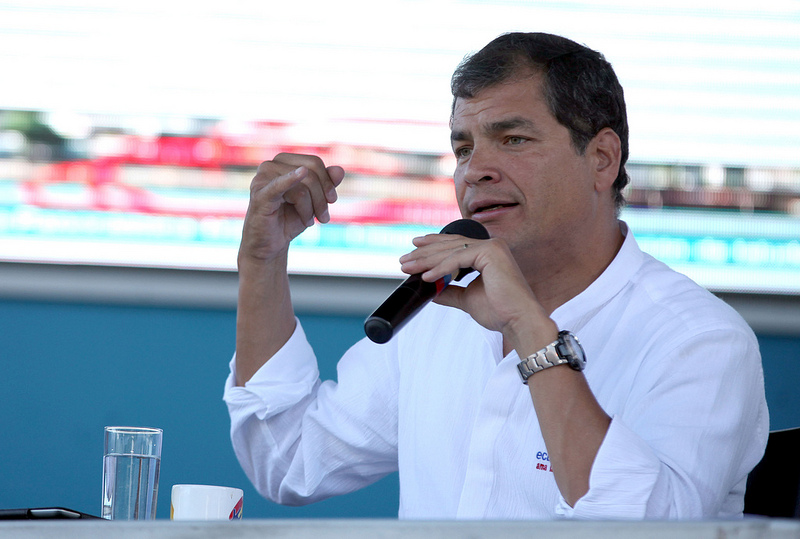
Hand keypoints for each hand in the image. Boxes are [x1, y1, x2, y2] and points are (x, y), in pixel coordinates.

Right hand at [239, 153, 343, 264]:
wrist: (270, 244)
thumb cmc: (290, 219)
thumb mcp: (313, 200)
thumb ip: (326, 184)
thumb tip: (339, 170)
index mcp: (283, 161)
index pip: (314, 162)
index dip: (328, 182)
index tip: (332, 201)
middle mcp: (271, 165)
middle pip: (310, 174)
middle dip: (321, 198)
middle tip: (323, 218)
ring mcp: (262, 179)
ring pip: (302, 188)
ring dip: (310, 210)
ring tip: (309, 222)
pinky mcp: (259, 196)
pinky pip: (279, 186)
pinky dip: (290, 180)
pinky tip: (301, 173)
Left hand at [399, 233, 554, 345]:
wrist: (517, 322)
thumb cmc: (499, 312)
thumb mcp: (467, 298)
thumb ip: (450, 291)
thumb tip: (430, 289)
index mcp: (487, 253)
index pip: (454, 244)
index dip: (432, 246)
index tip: (412, 250)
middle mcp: (491, 245)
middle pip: (449, 245)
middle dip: (424, 253)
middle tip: (403, 260)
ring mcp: (492, 246)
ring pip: (451, 250)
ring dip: (427, 260)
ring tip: (408, 268)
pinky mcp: (491, 253)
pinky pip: (458, 259)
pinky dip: (441, 268)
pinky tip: (426, 276)